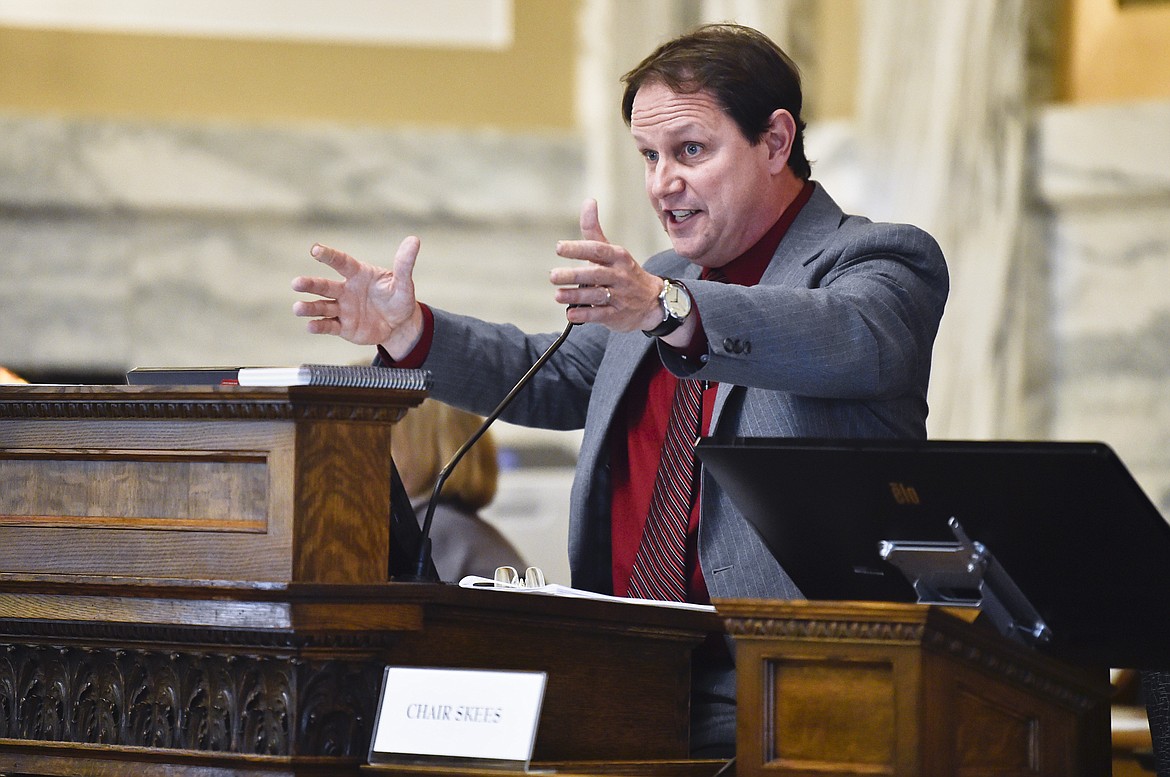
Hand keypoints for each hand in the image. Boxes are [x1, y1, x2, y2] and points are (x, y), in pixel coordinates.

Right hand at [291, 237, 424, 358]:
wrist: (399, 325)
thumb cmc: (398, 299)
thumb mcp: (404, 283)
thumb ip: (404, 264)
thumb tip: (414, 240)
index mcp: (358, 274)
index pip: (341, 262)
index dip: (328, 256)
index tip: (315, 250)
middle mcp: (346, 290)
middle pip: (324, 285)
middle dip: (310, 284)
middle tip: (296, 283)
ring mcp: (343, 309)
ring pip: (322, 306)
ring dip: (309, 307)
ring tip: (297, 308)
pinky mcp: (343, 326)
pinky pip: (329, 326)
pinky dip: (319, 326)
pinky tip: (310, 326)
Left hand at [551, 199, 664, 331]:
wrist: (652, 302)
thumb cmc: (624, 272)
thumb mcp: (613, 251)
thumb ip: (594, 230)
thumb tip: (589, 201)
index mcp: (618, 256)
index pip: (598, 249)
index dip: (578, 248)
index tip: (559, 248)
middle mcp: (620, 275)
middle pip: (596, 273)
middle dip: (573, 274)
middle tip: (553, 276)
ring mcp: (619, 296)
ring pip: (596, 295)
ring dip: (576, 295)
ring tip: (558, 295)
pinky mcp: (617, 315)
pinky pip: (599, 315)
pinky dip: (584, 314)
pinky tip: (570, 313)